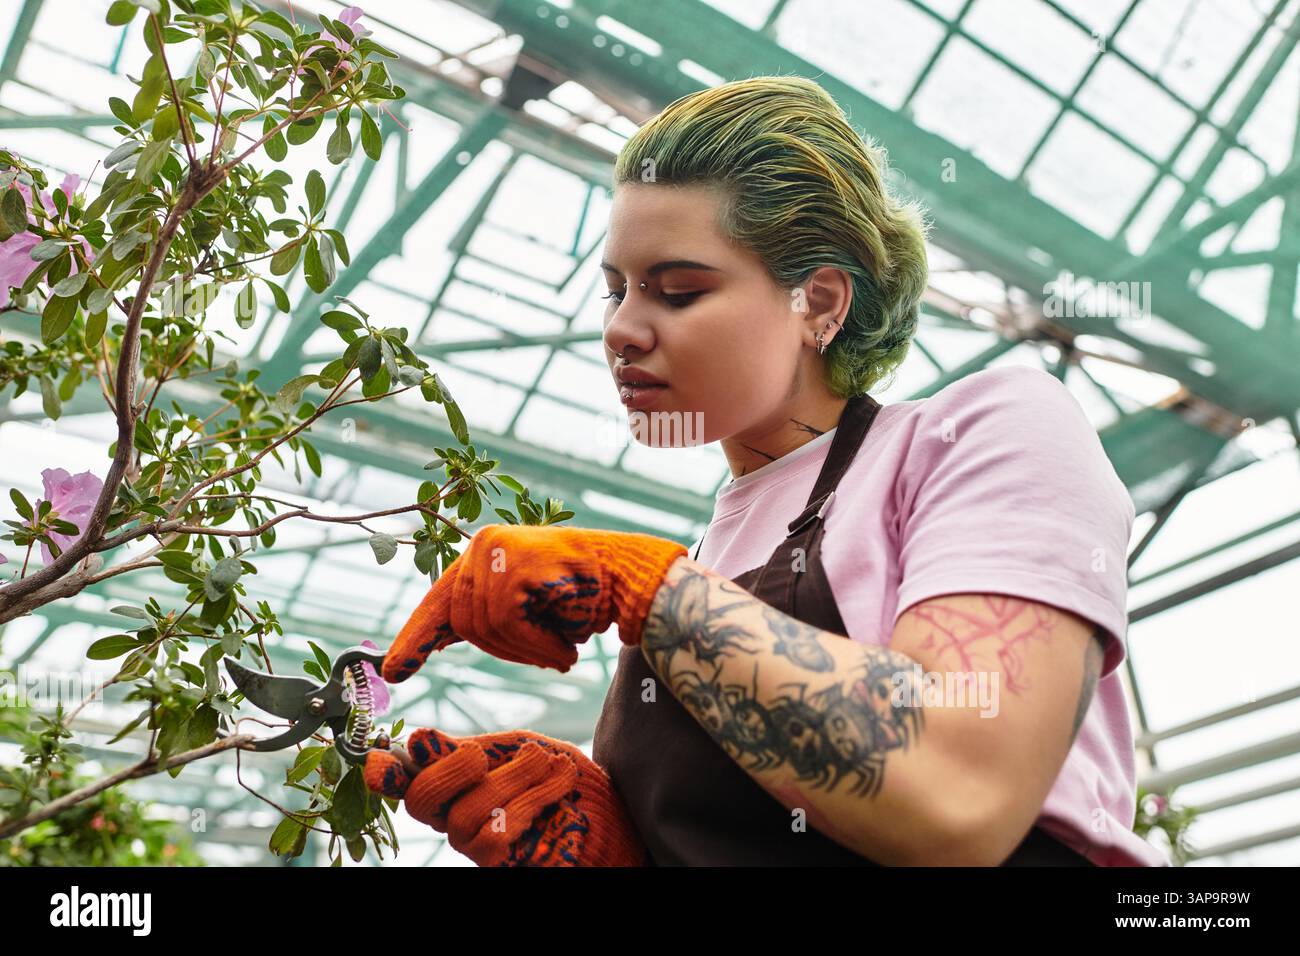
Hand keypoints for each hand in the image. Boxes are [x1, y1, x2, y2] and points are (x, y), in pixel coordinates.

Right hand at [363, 727, 649, 865]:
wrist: (615, 815)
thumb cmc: (564, 779)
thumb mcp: (520, 750)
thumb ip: (473, 749)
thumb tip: (418, 741)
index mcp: (457, 783)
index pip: (406, 781)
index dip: (386, 772)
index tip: (378, 758)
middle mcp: (456, 817)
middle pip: (420, 800)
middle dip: (449, 769)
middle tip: (482, 754)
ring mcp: (477, 845)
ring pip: (465, 812)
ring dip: (513, 778)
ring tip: (549, 763)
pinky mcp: (502, 863)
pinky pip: (498, 833)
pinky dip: (532, 797)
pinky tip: (560, 782)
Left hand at [382, 523, 685, 680]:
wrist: (628, 579)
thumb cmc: (580, 598)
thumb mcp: (525, 612)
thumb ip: (485, 619)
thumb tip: (439, 640)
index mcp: (479, 558)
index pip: (438, 602)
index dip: (416, 638)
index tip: (393, 671)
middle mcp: (481, 546)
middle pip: (462, 623)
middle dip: (505, 651)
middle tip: (548, 657)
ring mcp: (496, 549)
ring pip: (483, 626)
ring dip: (526, 651)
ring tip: (561, 649)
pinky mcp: (514, 561)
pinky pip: (507, 621)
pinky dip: (536, 644)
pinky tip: (564, 645)